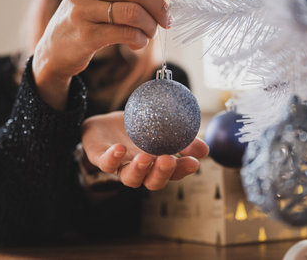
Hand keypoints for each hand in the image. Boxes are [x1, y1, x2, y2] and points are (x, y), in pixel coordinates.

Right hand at [32, 0, 179, 109]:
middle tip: (167, 20)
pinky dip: (139, 39)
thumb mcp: (101, 1)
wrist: (54, 51)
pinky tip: (138, 43)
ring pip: (133, 12)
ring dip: (150, 26)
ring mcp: (82, 11)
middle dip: (159, 6)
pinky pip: (125, 33)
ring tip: (149, 34)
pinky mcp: (85, 35)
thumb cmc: (85, 24)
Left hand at [81, 111, 208, 190]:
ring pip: (129, 178)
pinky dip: (112, 158)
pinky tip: (119, 148)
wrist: (105, 124)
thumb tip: (206, 150)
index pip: (172, 174)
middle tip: (168, 160)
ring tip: (145, 158)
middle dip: (161, 173)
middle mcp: (139, 170)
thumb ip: (182, 139)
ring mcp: (120, 166)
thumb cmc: (136, 130)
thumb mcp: (161, 129)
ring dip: (138, 170)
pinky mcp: (100, 157)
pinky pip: (105, 163)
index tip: (194, 162)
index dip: (182, 170)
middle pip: (151, 182)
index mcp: (155, 164)